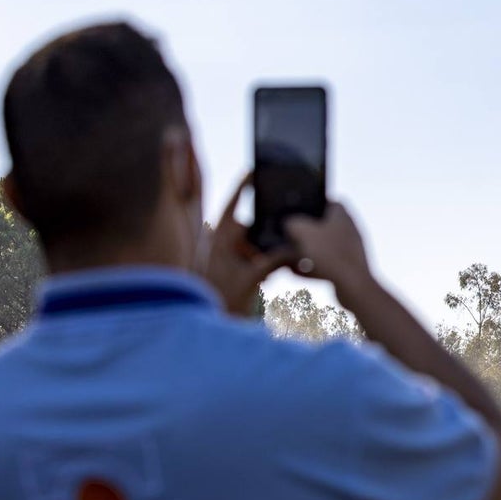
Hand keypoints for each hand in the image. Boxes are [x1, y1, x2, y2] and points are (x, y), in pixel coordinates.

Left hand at [199, 172, 294, 316]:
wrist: (205, 327)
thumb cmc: (220, 301)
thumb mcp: (251, 279)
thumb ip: (274, 261)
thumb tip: (295, 250)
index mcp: (219, 239)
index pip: (232, 204)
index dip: (243, 187)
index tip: (254, 171)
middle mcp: (219, 244)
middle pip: (248, 226)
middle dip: (264, 233)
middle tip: (279, 241)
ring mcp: (223, 258)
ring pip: (250, 245)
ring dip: (264, 253)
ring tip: (271, 269)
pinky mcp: (229, 271)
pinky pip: (249, 259)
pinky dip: (260, 265)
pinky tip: (267, 279)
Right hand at [285, 202, 375, 298]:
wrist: (353, 287)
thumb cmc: (330, 255)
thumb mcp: (302, 232)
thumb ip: (292, 222)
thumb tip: (289, 223)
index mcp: (342, 215)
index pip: (330, 201)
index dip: (315, 203)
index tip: (300, 210)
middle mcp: (349, 231)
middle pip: (324, 226)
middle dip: (305, 233)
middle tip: (290, 236)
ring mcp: (350, 251)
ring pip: (323, 248)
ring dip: (306, 252)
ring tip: (288, 257)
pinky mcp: (348, 269)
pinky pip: (326, 265)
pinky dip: (311, 268)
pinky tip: (296, 273)